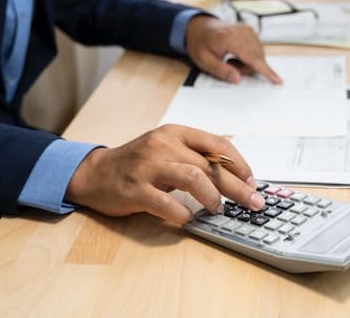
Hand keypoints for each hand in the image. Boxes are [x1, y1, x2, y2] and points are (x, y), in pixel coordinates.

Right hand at [65, 124, 264, 224]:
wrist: (96, 172)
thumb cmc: (137, 162)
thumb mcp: (166, 149)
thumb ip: (193, 156)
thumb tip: (230, 175)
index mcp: (174, 132)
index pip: (217, 143)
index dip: (239, 163)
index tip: (251, 180)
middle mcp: (163, 144)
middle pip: (210, 164)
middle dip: (237, 186)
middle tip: (253, 202)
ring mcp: (148, 166)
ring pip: (194, 178)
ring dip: (213, 198)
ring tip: (218, 209)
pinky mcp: (136, 189)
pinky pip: (168, 204)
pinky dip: (184, 214)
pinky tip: (188, 218)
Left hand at [185, 15, 282, 83]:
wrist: (198, 27)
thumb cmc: (200, 44)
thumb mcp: (204, 61)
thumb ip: (221, 71)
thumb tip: (237, 79)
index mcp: (231, 39)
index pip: (252, 58)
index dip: (265, 71)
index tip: (278, 80)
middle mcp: (243, 32)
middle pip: (257, 59)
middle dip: (245, 68)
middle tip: (228, 65)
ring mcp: (248, 30)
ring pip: (258, 55)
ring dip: (246, 63)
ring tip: (230, 59)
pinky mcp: (250, 31)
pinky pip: (256, 50)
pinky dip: (248, 56)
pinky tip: (235, 54)